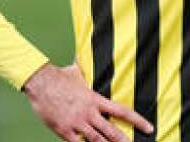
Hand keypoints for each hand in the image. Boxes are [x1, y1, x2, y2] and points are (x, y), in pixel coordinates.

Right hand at [23, 64, 153, 141]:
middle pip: (111, 131)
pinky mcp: (64, 130)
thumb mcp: (77, 72)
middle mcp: (89, 112)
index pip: (122, 111)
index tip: (149, 127)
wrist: (40, 82)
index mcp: (95, 99)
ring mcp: (77, 122)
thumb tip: (87, 56)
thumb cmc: (58, 77)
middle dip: (123, 140)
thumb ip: (86, 70)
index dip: (137, 120)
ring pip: (96, 140)